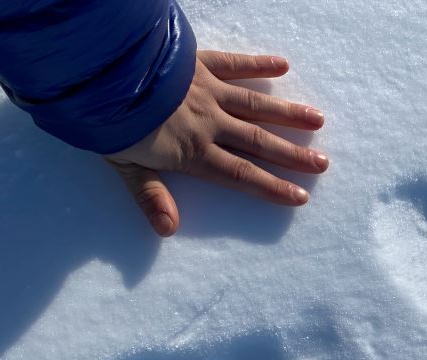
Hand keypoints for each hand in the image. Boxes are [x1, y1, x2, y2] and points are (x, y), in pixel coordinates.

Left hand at [106, 50, 327, 236]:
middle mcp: (210, 123)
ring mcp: (208, 91)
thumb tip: (169, 229)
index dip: (272, 188)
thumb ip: (151, 197)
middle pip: (258, 143)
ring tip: (317, 120)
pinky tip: (282, 66)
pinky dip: (258, 65)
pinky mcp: (199, 63)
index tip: (300, 196)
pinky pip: (234, 64)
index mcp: (193, 153)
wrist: (104, 72)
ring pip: (255, 105)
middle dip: (293, 155)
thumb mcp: (125, 167)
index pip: (241, 176)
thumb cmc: (109, 122)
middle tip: (323, 162)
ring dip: (288, 114)